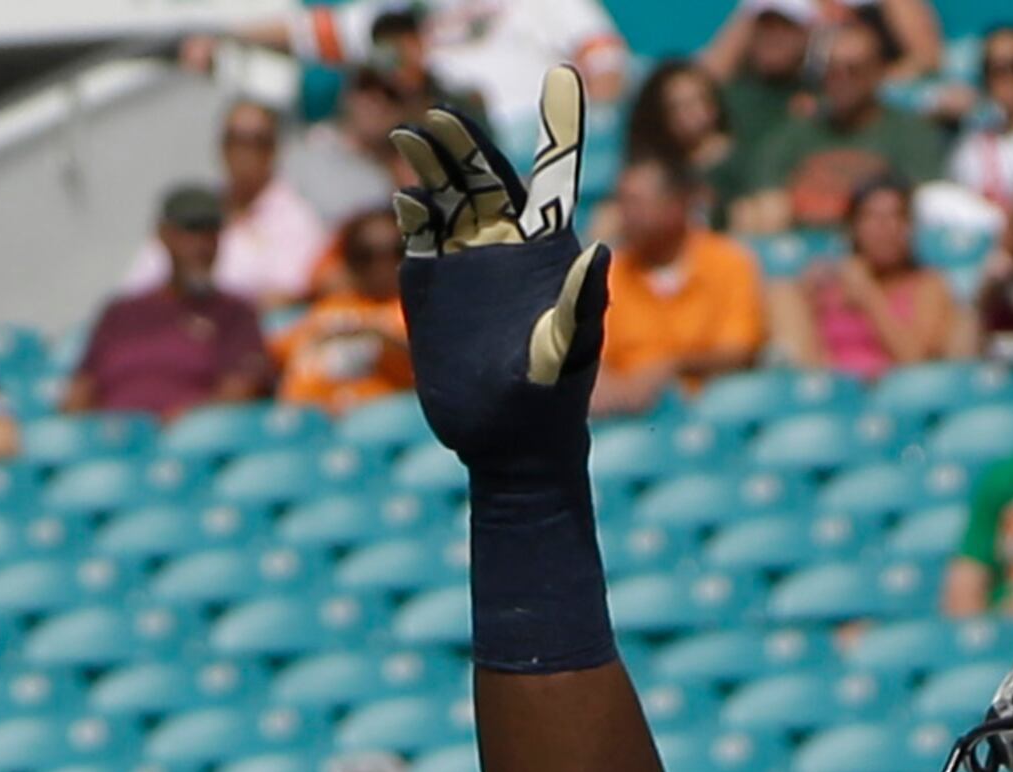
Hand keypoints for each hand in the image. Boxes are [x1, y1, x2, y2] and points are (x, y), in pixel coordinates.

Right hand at [395, 64, 607, 462]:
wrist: (511, 448)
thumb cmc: (552, 402)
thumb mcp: (570, 351)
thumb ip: (582, 301)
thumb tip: (603, 249)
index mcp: (547, 249)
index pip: (553, 177)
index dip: (559, 128)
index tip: (563, 81)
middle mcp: (504, 245)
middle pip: (484, 174)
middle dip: (463, 141)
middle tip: (440, 119)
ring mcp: (464, 261)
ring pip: (446, 195)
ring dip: (429, 164)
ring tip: (410, 136)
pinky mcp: (429, 286)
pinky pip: (419, 236)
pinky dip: (412, 215)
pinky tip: (409, 203)